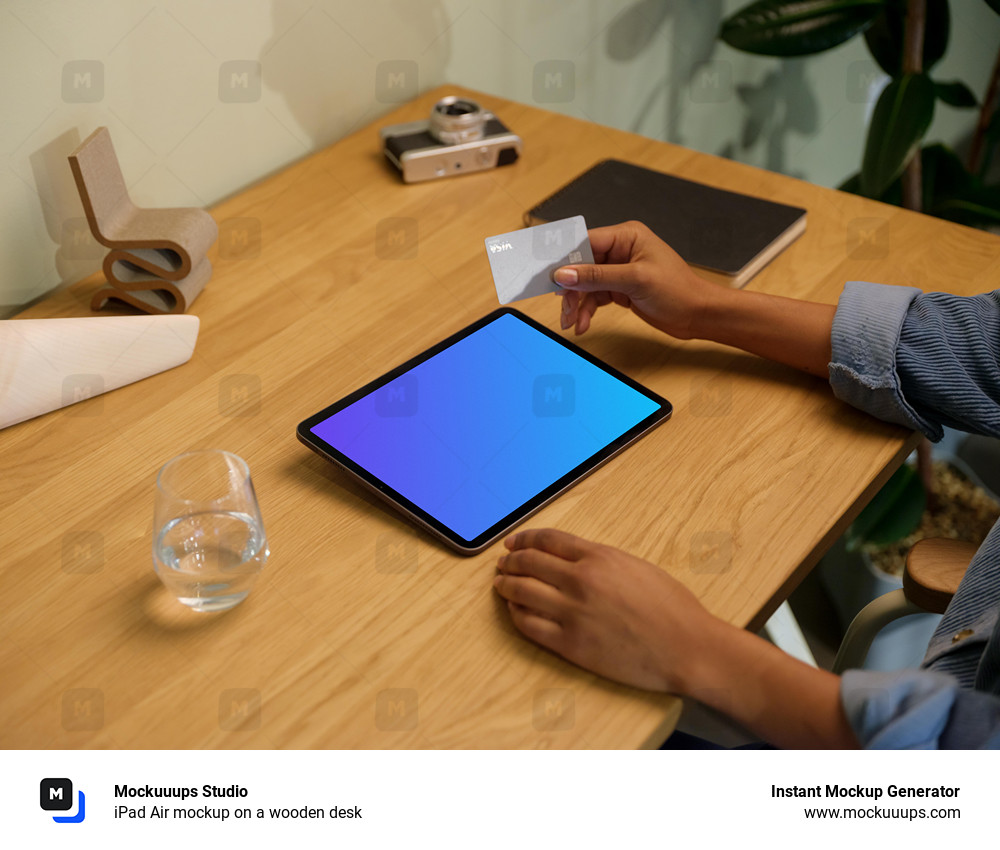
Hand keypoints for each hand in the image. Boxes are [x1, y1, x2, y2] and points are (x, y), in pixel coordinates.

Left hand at [493, 528, 718, 692]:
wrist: (686, 647)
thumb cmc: (671, 607)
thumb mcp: (636, 566)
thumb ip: (601, 560)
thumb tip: (572, 559)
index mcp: (599, 557)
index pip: (547, 540)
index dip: (524, 539)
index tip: (513, 543)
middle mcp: (580, 581)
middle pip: (529, 563)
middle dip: (510, 562)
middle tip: (503, 564)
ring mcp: (572, 613)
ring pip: (522, 593)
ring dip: (506, 586)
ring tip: (501, 585)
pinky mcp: (570, 644)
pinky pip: (529, 626)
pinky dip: (516, 615)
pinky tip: (515, 612)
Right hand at [555, 221, 711, 337]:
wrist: (697, 315)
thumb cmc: (679, 290)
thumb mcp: (635, 280)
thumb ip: (597, 276)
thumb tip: (564, 274)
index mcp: (626, 236)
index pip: (585, 242)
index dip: (565, 259)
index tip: (549, 276)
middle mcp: (620, 250)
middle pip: (581, 266)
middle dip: (570, 289)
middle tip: (563, 308)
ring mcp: (619, 270)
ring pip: (585, 284)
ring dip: (577, 304)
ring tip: (572, 322)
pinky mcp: (619, 288)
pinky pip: (594, 297)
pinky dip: (587, 310)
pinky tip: (583, 323)